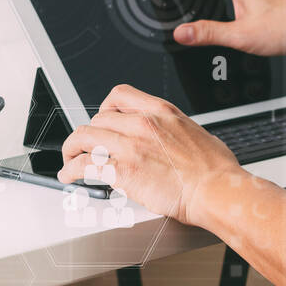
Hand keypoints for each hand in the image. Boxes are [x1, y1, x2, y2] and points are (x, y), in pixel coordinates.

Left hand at [58, 84, 244, 227]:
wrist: (217, 190)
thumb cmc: (215, 169)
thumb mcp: (195, 131)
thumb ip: (173, 129)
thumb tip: (167, 136)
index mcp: (160, 111)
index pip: (119, 95)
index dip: (104, 107)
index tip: (102, 118)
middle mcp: (142, 124)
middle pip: (97, 118)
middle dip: (87, 133)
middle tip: (84, 145)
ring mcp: (130, 146)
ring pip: (83, 137)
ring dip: (70, 149)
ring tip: (68, 160)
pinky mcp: (122, 171)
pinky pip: (84, 165)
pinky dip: (70, 171)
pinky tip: (69, 176)